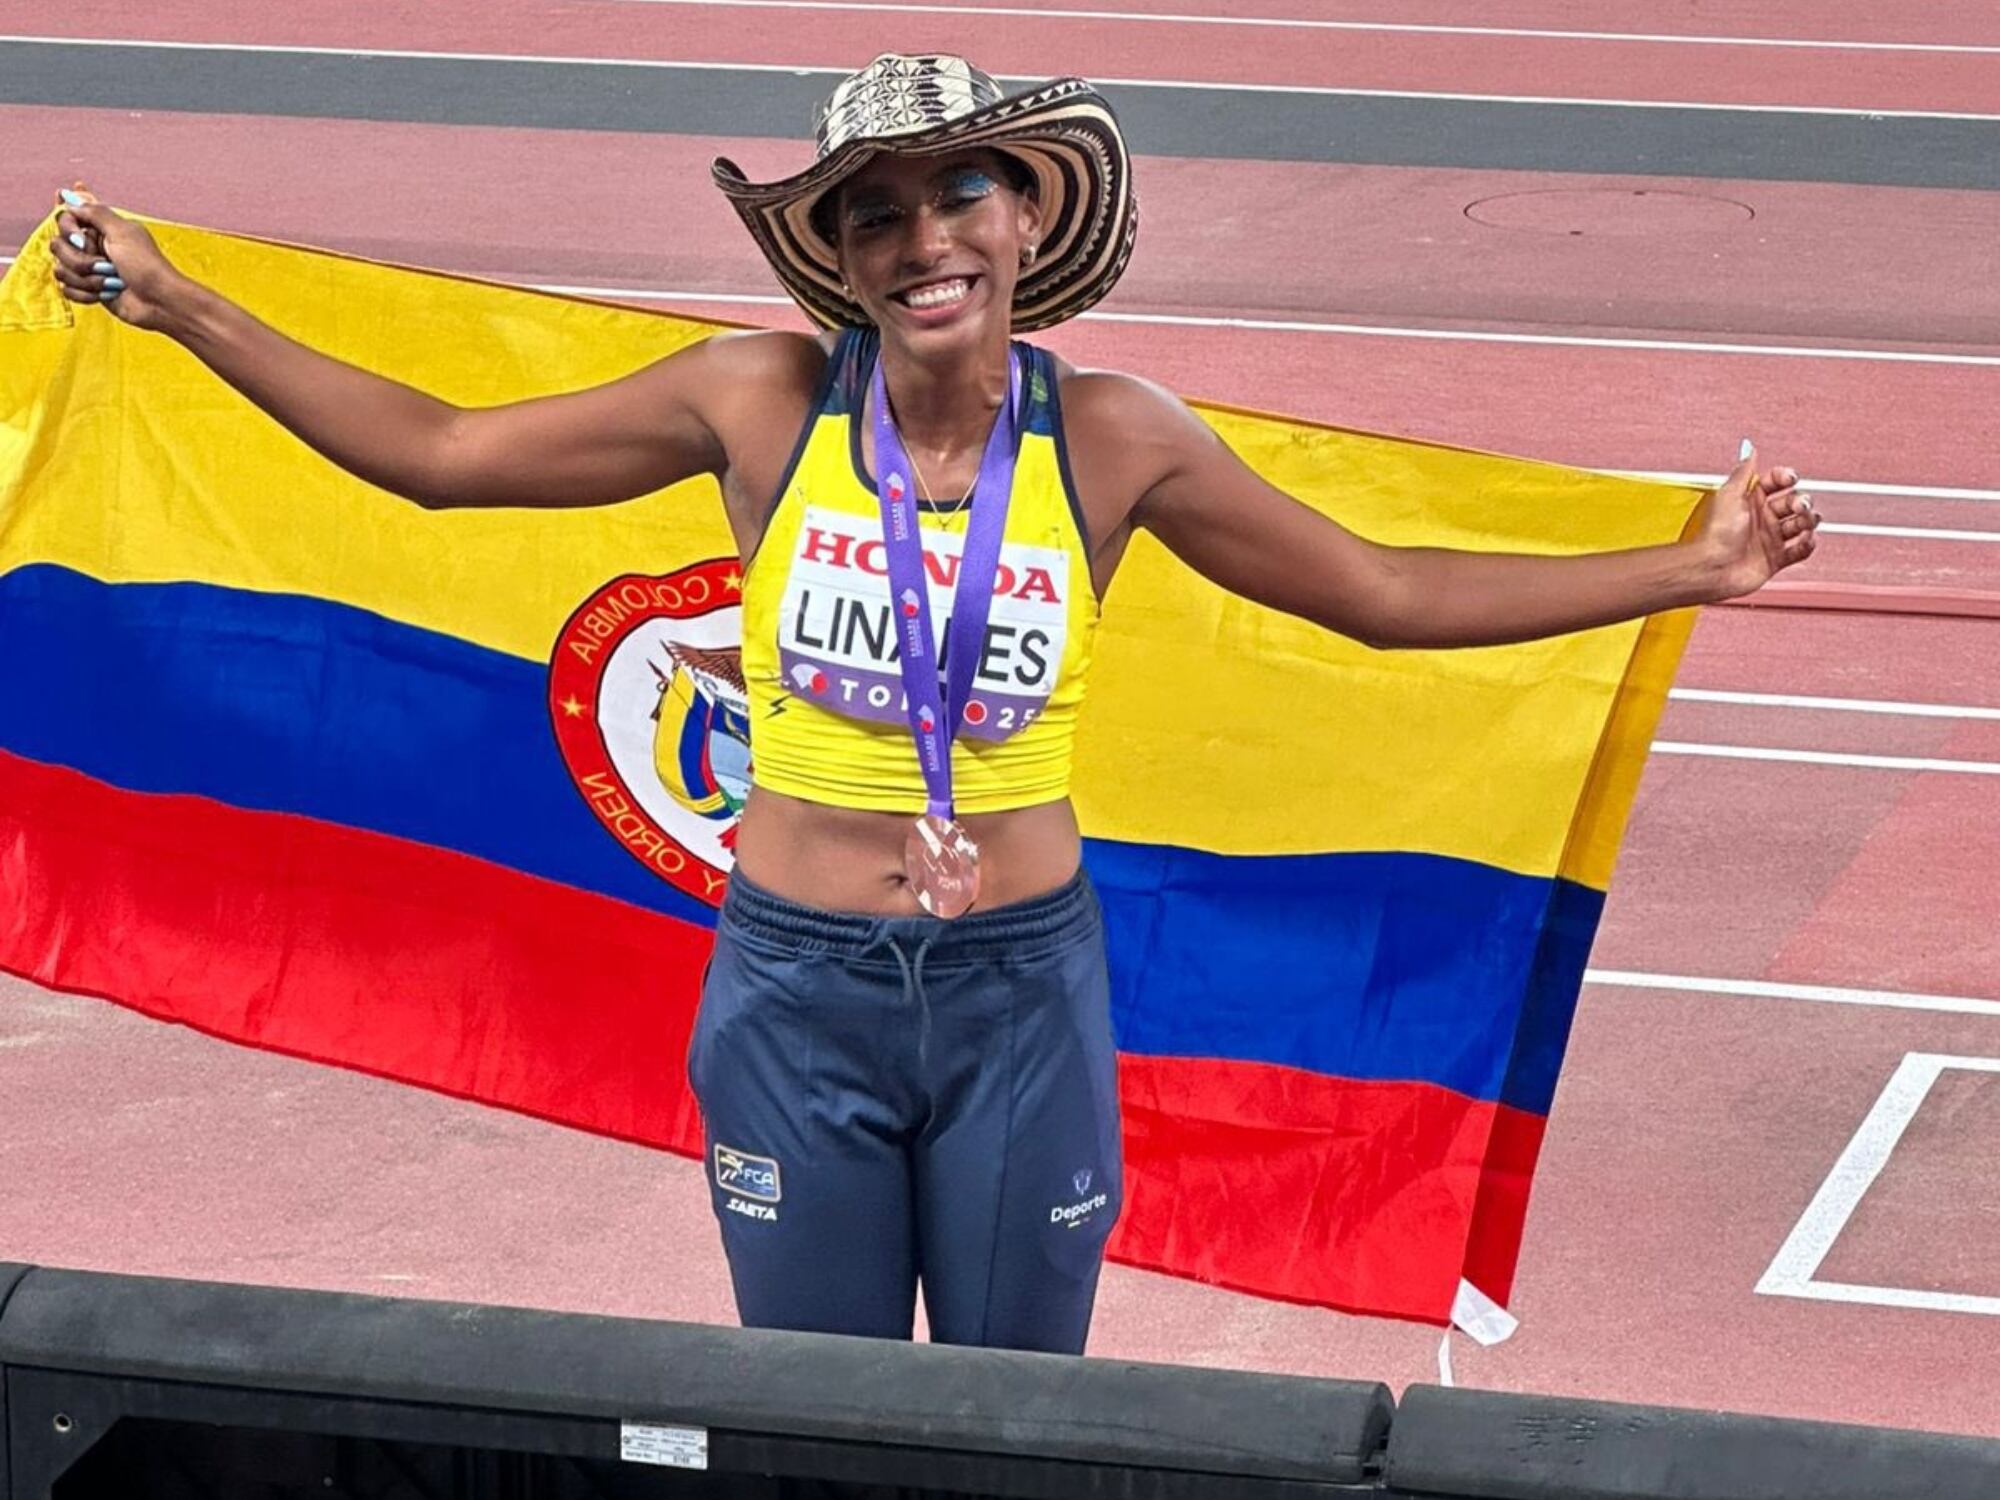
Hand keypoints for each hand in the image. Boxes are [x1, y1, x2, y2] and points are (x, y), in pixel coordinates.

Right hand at [47, 184, 183, 331]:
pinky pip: (67, 290)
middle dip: (81, 260)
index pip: (64, 218)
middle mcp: (92, 246)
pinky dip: (87, 294)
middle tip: (108, 265)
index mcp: (101, 228)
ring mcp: (88, 269)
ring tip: (113, 282)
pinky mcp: (88, 290)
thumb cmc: (146, 265)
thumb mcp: (123, 231)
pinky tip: (108, 294)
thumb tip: (70, 199)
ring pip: (61, 270)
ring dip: (88, 279)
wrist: (160, 301)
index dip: (68, 228)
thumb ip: (96, 212)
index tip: (82, 237)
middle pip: (58, 246)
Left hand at [1698, 442, 1818, 599]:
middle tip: (1799, 506)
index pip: (1776, 482)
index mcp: (1750, 500)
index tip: (1790, 478)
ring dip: (1808, 521)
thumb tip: (1749, 449)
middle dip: (1802, 501)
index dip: (1786, 478)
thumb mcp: (1729, 495)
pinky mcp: (1775, 559)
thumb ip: (1744, 471)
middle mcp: (1762, 518)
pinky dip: (1807, 544)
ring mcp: (1770, 539)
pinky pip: (1800, 550)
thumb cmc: (1716, 534)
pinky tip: (1806, 540)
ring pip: (1801, 524)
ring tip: (1805, 523)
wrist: (1713, 568)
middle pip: (1794, 502)